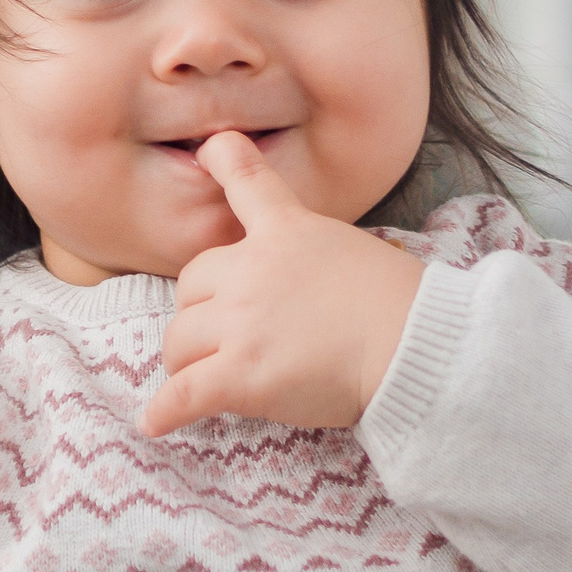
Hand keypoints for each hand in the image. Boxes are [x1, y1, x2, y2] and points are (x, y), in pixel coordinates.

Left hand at [138, 130, 424, 436]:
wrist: (415, 346)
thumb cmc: (402, 305)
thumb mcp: (353, 250)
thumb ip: (310, 253)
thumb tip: (294, 284)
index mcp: (286, 231)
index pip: (249, 183)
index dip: (225, 161)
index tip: (211, 148)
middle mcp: (252, 270)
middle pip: (191, 286)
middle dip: (199, 312)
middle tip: (222, 337)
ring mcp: (242, 323)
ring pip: (179, 341)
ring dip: (187, 361)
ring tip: (205, 379)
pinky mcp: (240, 375)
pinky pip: (185, 394)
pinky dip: (166, 411)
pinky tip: (156, 423)